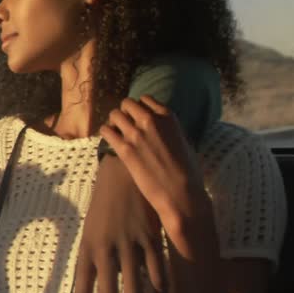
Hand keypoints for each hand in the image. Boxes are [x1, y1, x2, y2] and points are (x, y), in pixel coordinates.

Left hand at [74, 155, 166, 292]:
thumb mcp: (92, 232)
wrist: (123, 173)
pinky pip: (158, 275)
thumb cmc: (106, 205)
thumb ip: (96, 260)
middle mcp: (104, 251)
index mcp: (86, 251)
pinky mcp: (150, 239)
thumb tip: (100, 291)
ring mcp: (128, 246)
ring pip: (135, 292)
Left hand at [99, 96, 211, 256]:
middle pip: (127, 103)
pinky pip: (105, 130)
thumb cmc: (188, 171)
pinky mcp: (124, 148)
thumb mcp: (184, 141)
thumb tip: (162, 128)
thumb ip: (170, 130)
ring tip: (117, 133)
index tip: (137, 118)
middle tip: (125, 125)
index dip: (139, 108)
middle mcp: (150, 120)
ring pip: (114, 114)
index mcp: (168, 117)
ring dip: (113, 122)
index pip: (145, 99)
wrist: (180, 193)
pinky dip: (105, 133)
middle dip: (124, 112)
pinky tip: (111, 141)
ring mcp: (136, 133)